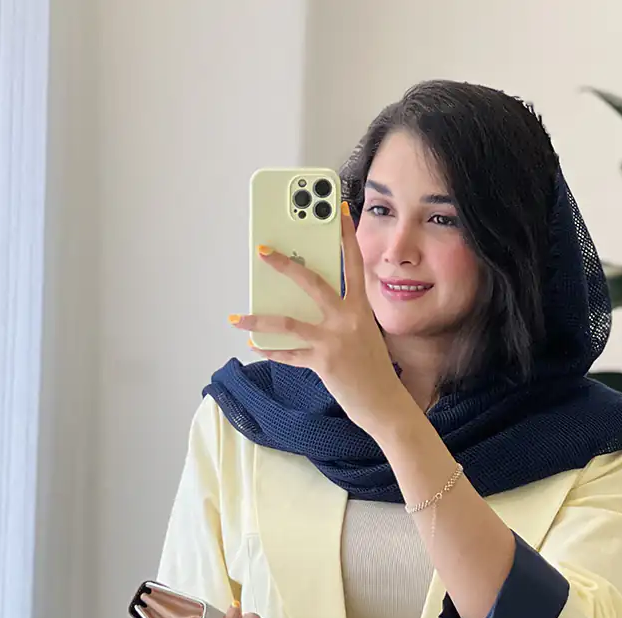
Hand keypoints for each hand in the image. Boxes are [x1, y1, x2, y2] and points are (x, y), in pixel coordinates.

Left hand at [228, 203, 416, 437]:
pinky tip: (253, 343)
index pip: (353, 264)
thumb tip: (307, 304)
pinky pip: (288, 354)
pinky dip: (269, 350)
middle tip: (264, 251)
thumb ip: (342, 316)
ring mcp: (334, 341)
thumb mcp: (363, 335)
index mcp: (360, 308)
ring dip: (258, 318)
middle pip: (312, 282)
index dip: (346, 235)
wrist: (385, 405)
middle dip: (286, 265)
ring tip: (237, 316)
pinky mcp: (323, 363)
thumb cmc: (373, 370)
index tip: (338, 208)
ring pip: (288, 322)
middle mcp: (347, 319)